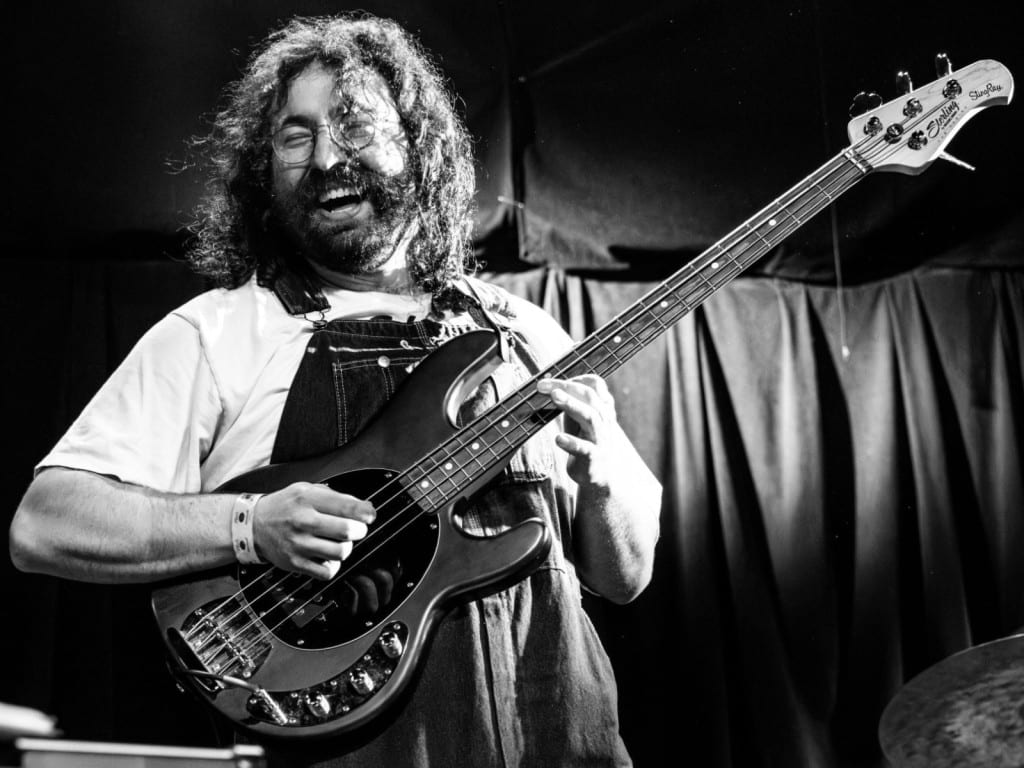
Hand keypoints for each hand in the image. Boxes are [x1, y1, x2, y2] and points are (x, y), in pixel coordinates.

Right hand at [252, 482, 374, 579]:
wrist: (254, 525)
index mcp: (308, 498)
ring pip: (341, 552)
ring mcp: (298, 544)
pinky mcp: (295, 563)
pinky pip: (327, 571)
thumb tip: (365, 508)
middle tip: (355, 529)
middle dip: (359, 530)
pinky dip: (333, 565)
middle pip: (347, 530)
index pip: (347, 506)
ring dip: (346, 548)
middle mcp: (303, 521)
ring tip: (339, 542)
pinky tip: (327, 556)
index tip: (369, 515)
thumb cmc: (285, 506)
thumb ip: (335, 496)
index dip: (365, 513)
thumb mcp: (306, 489)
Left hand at [537, 374, 627, 490]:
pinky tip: (558, 438)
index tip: (553, 380)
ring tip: (555, 396)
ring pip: (590, 417)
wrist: (599, 475)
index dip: (577, 378)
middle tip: (544, 385)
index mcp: (602, 408)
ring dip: (572, 405)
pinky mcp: (593, 458)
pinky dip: (572, 442)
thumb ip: (570, 401)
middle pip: (590, 397)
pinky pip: (584, 448)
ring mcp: (600, 439)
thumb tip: (546, 384)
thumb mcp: (579, 418)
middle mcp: (604, 420)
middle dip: (567, 387)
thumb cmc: (585, 440)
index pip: (596, 385)